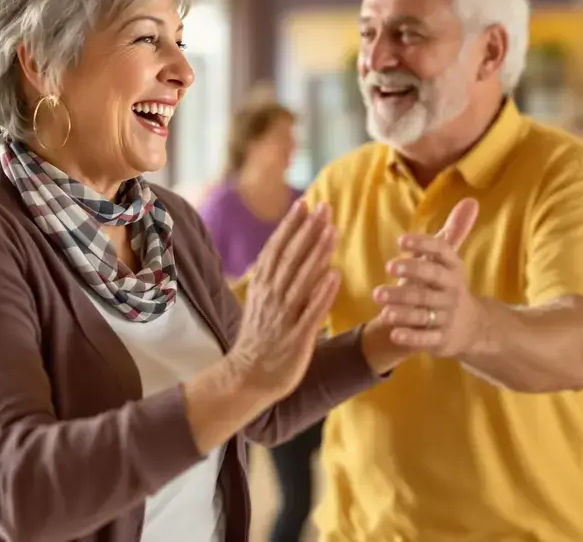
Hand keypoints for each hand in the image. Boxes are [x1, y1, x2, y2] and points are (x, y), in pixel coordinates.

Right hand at [227, 200, 339, 399]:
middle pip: (290, 258)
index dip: (291, 226)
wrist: (247, 377)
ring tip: (332, 231)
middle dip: (308, 231)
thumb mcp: (260, 302)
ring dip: (317, 254)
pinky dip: (322, 293)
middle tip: (325, 208)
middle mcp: (271, 297)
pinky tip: (335, 275)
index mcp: (262, 287)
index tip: (305, 204)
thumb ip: (273, 278)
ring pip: (302, 279)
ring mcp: (284, 317)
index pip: (276, 249)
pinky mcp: (296, 338)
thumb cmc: (259, 339)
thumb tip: (284, 252)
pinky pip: (311, 312)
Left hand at [371, 198, 484, 357]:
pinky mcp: (442, 340)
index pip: (442, 252)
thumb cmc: (448, 286)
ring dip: (402, 305)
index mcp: (453, 269)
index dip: (424, 245)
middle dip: (411, 273)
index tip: (402, 239)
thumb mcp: (451, 261)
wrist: (471, 328)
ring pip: (424, 311)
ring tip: (379, 298)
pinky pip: (425, 339)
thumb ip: (454, 232)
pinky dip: (410, 336)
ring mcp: (448, 317)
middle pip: (431, 281)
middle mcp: (453, 292)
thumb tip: (470, 200)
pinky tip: (393, 331)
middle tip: (388, 266)